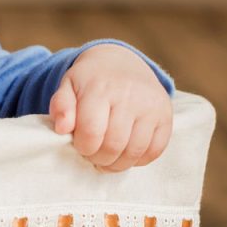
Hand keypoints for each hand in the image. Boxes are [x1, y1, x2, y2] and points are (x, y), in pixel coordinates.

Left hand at [48, 44, 172, 171]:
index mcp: (100, 88)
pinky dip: (139, 160)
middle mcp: (129, 95)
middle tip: (93, 155)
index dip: (83, 147)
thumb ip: (60, 107)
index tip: (80, 145)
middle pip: (113, 146)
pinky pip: (155, 150)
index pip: (91, 133)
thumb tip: (62, 128)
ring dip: (118, 164)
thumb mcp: (67, 87)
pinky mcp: (166, 114)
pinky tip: (126, 153)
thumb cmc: (89, 82)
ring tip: (107, 158)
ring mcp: (151, 105)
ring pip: (134, 152)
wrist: (120, 62)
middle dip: (99, 158)